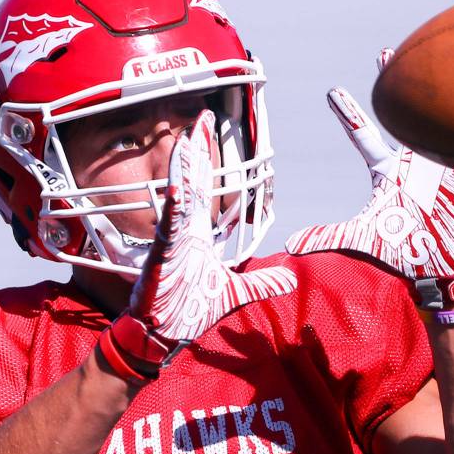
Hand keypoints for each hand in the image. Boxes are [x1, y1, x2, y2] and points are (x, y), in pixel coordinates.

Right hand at [103, 110, 297, 377]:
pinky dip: (172, 210)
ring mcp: (172, 242)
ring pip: (178, 199)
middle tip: (201, 118)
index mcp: (198, 235)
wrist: (162, 334)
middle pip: (193, 183)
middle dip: (197, 151)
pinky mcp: (162, 257)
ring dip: (183, 171)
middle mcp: (184, 231)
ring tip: (187, 141)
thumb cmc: (188, 310)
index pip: (206, 189)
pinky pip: (168, 229)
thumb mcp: (236, 293)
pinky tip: (176, 190)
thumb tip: (290, 280)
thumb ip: (262, 284)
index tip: (210, 131)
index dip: (209, 161)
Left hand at [286, 49, 453, 308]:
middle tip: (385, 51)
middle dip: (396, 82)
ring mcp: (443, 164)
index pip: (363, 136)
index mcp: (387, 171)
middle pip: (403, 114)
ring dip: (442, 92)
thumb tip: (289, 243)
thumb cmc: (405, 251)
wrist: (445, 266)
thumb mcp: (364, 240)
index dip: (348, 114)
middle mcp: (414, 161)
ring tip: (440, 56)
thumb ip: (329, 237)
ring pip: (440, 120)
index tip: (331, 91)